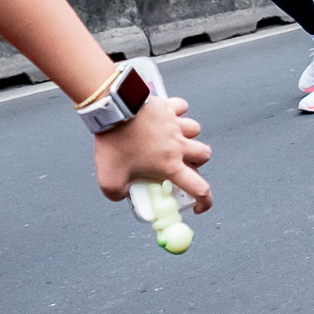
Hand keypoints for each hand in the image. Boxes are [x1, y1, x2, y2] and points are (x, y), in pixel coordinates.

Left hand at [94, 95, 211, 213]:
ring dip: (188, 136)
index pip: (198, 188)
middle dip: (197, 161)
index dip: (204, 200)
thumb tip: (122, 195)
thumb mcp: (109, 180)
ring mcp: (175, 124)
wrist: (114, 111)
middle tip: (181, 163)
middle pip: (204, 155)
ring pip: (195, 130)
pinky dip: (178, 112)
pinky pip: (181, 108)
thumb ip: (118, 193)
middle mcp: (178, 145)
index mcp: (169, 165)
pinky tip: (166, 116)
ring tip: (172, 138)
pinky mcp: (168, 107)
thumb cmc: (114, 144)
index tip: (197, 205)